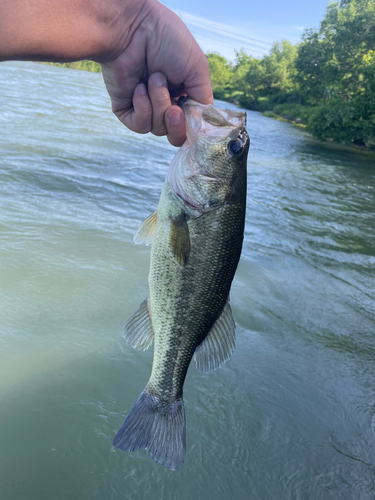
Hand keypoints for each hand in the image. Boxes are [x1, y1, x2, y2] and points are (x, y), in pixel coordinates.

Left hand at [100, 1, 212, 146]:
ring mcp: (145, 106)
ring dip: (159, 104)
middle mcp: (165, 102)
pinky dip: (143, 108)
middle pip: (175, 135)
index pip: (191, 125)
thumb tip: (203, 125)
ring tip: (154, 78)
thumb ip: (203, 100)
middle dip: (176, 124)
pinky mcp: (125, 109)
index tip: (193, 118)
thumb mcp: (197, 70)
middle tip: (174, 109)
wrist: (134, 29)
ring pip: (158, 129)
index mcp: (184, 94)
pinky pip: (139, 125)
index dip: (193, 127)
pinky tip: (139, 88)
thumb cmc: (168, 41)